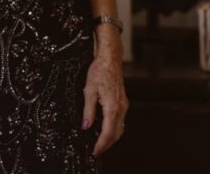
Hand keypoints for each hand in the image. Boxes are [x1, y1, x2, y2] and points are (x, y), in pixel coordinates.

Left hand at [82, 28, 127, 155]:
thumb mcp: (89, 90)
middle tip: (96, 151)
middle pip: (116, 133)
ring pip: (120, 128)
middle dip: (107, 144)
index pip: (108, 132)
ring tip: (100, 143)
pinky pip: (121, 120)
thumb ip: (87, 110)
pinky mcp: (123, 101)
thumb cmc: (100, 70)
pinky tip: (107, 129)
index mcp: (112, 106)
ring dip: (111, 138)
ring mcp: (124, 104)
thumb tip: (85, 126)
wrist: (110, 58)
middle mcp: (121, 107)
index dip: (101, 144)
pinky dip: (114, 129)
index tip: (94, 151)